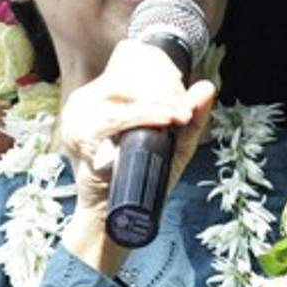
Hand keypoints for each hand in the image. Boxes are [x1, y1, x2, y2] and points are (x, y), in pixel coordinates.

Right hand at [58, 40, 215, 273]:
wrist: (115, 216)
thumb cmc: (142, 178)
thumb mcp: (174, 144)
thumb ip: (192, 116)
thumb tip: (208, 86)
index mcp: (102, 99)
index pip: (127, 70)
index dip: (157, 74)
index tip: (182, 87)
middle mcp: (85, 104)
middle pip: (125, 79)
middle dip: (161, 89)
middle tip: (184, 109)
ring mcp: (78, 118)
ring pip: (120, 94)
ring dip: (156, 103)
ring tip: (179, 116)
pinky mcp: (80, 137)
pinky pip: (115, 118)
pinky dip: (143, 117)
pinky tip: (166, 120)